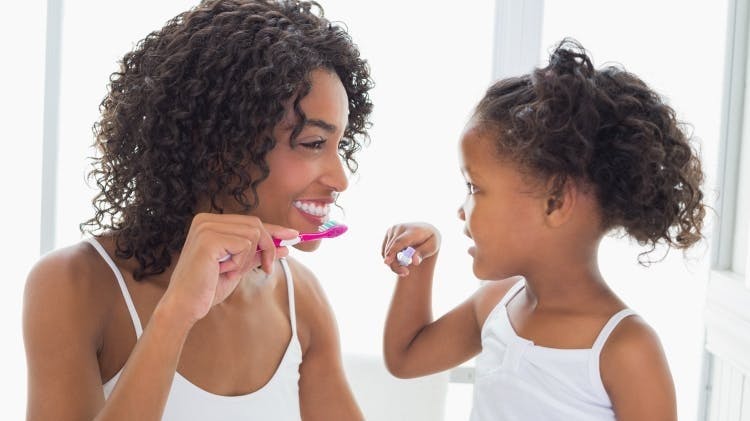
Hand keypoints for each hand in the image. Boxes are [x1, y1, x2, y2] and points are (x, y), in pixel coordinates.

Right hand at [161, 213, 298, 325]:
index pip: (250, 222)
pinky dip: (240, 262)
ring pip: (253, 234)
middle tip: (267, 268)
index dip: (274, 229)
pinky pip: (244, 245)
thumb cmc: (207, 287)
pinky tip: (224, 271)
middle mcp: (206, 220)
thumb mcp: (239, 266)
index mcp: (210, 223)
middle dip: (268, 247)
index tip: (293, 235)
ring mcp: (206, 227)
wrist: (185, 305)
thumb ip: (258, 253)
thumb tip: (285, 246)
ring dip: (248, 258)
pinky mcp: (209, 239)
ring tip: (230, 271)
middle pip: (256, 224)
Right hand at [381, 222, 440, 276]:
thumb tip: (415, 261)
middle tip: (405, 273)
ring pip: (386, 252)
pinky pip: (384, 251)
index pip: (400, 241)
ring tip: (406, 268)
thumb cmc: (430, 240)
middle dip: (396, 265)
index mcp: (413, 231)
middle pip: (392, 250)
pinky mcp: (388, 233)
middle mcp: (400, 228)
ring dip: (394, 263)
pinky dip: (390, 259)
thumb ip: (423, 253)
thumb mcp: (432, 247)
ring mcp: (393, 230)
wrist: (425, 230)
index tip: (387, 262)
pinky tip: (400, 260)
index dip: (393, 251)